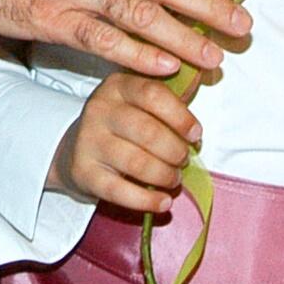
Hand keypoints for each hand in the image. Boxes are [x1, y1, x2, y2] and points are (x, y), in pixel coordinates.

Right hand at [47, 74, 200, 214]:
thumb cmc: (123, 124)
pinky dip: (148, 200)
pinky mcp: (83, 172)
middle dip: (175, 151)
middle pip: (148, 132)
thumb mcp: (140, 101)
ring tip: (174, 178)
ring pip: (137, 163)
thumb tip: (206, 81)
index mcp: (118, 86)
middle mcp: (99, 109)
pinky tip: (163, 202)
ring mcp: (88, 141)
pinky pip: (120, 191)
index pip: (153, 94)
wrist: (77, 149)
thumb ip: (169, 95)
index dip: (181, 117)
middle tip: (183, 160)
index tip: (196, 134)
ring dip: (165, 175)